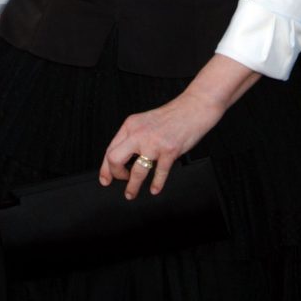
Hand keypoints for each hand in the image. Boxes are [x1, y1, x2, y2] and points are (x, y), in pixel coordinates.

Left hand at [99, 90, 226, 198]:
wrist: (194, 107)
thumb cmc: (173, 115)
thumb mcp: (145, 121)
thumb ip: (133, 137)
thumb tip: (123, 158)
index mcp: (131, 125)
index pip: (110, 149)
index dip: (105, 168)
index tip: (105, 178)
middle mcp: (139, 134)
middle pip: (115, 159)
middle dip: (115, 175)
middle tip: (121, 180)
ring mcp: (154, 143)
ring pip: (136, 172)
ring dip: (132, 187)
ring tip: (131, 193)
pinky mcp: (169, 151)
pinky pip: (159, 174)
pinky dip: (156, 184)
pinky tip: (155, 188)